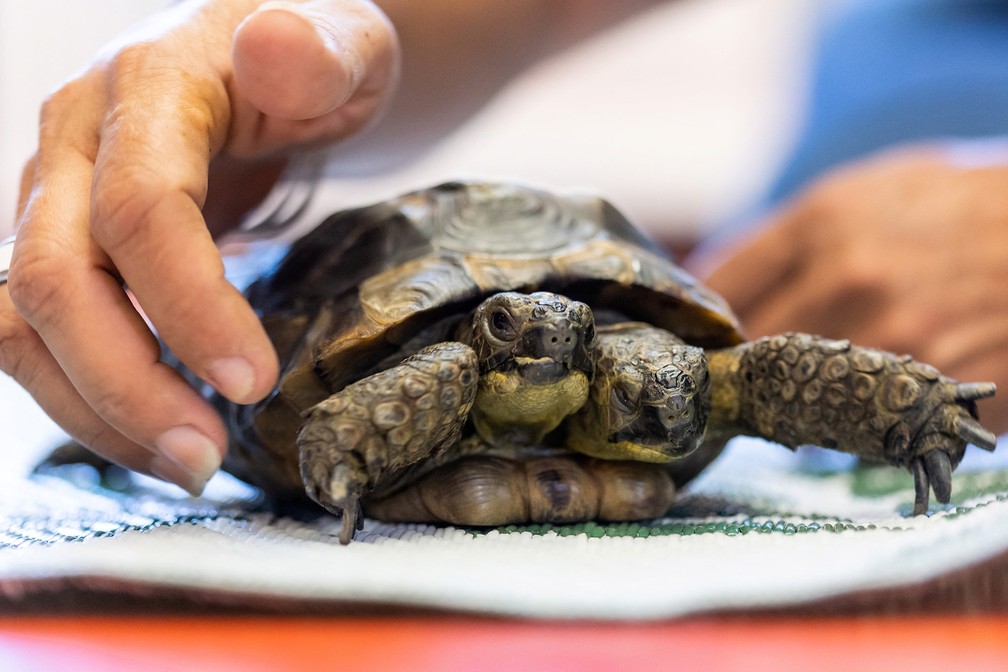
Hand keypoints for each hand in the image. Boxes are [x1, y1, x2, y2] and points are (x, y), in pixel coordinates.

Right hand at [1, 0, 398, 493]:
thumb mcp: (345, 43)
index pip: (140, 207)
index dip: (189, 303)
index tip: (254, 379)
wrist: (281, 66)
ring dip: (96, 407)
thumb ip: (316, 52)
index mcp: (148, 84)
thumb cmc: (318, 63)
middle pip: (56, 276)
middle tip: (207, 454)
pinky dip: (88, 395)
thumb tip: (275, 46)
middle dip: (127, 381)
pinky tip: (154, 434)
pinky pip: (40, 332)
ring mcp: (58, 194)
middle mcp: (78, 139)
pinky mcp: (65, 242)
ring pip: (25, 319)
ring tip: (186, 464)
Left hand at [689, 146, 1007, 433]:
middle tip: (734, 372)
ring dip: (788, 391)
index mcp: (826, 218)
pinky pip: (860, 408)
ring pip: (798, 385)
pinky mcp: (931, 382)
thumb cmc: (963, 205)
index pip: (720, 285)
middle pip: (749, 344)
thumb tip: (712, 285)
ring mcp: (893, 335)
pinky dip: (848, 408)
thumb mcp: (874, 188)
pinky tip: (856, 396)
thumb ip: (792, 234)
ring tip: (798, 386)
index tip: (696, 335)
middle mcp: (849, 276)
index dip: (700, 318)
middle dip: (737, 361)